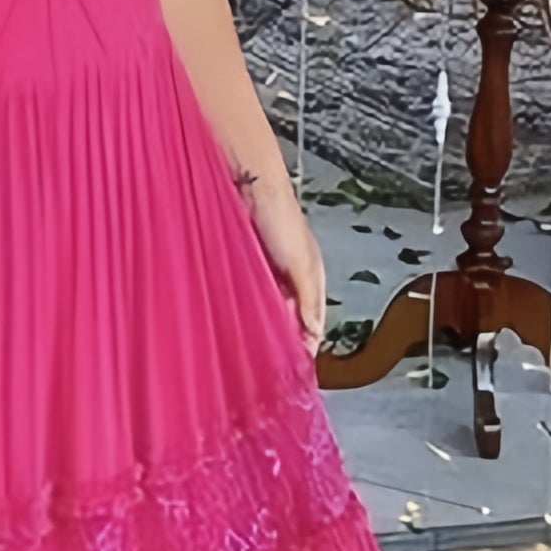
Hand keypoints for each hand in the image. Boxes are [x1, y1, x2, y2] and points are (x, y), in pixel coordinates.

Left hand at [241, 172, 326, 356]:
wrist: (250, 185)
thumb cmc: (281, 218)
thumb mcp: (302, 262)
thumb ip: (308, 297)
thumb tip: (313, 332)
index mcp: (312, 276)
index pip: (314, 320)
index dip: (306, 342)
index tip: (296, 366)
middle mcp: (291, 276)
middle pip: (291, 317)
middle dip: (284, 338)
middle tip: (270, 363)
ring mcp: (267, 272)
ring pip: (268, 309)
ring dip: (263, 326)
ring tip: (252, 349)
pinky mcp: (244, 265)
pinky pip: (247, 295)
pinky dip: (245, 310)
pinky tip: (236, 322)